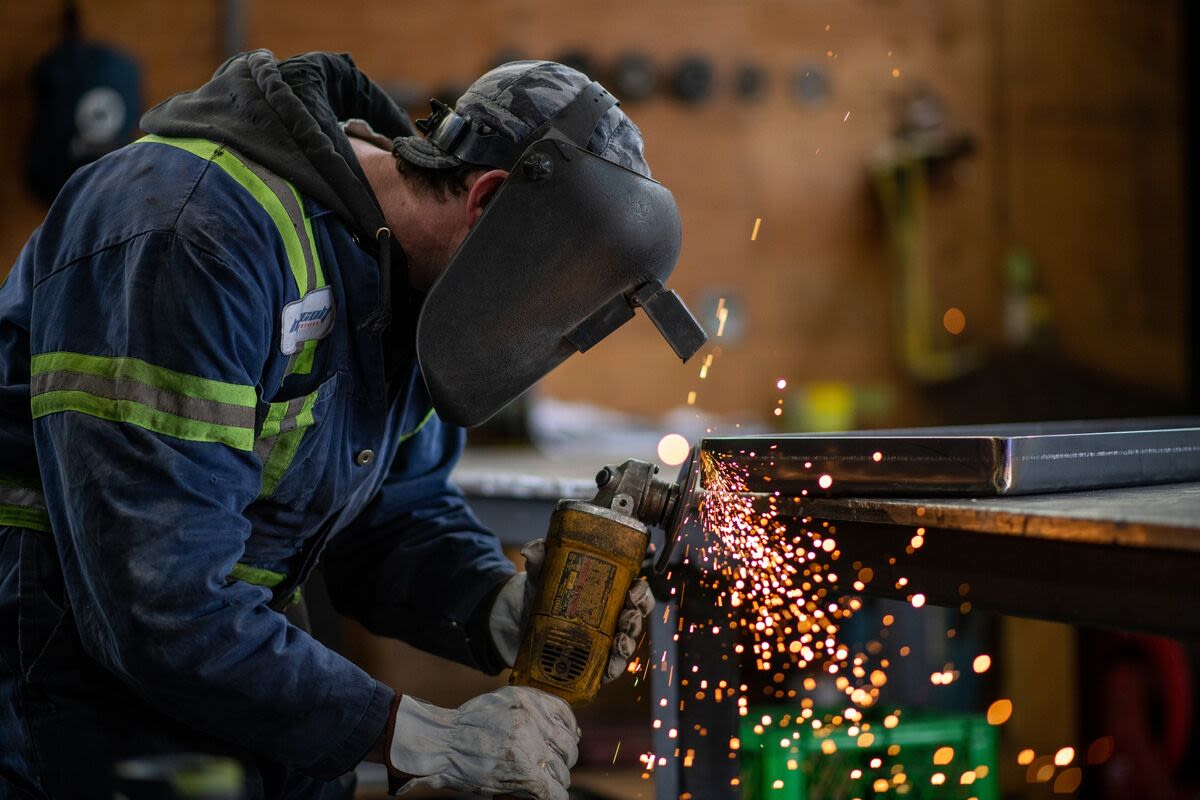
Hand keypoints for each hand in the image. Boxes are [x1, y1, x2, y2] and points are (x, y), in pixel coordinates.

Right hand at [386, 686, 578, 798]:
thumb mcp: (503, 704)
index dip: (569, 732)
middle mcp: (532, 720)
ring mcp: (529, 747)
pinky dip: (553, 796)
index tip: (565, 740)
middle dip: (562, 759)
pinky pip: (553, 791)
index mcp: (528, 700)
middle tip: (549, 766)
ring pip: (562, 770)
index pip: (567, 716)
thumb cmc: (467, 725)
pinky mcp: (524, 773)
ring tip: (542, 782)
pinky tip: (546, 795)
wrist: (441, 742)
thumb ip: (535, 711)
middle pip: (567, 746)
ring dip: (556, 779)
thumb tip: (574, 731)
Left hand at [489, 539, 655, 680]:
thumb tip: (530, 549)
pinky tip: (610, 668)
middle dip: (636, 618)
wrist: (516, 620)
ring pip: (626, 644)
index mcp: (607, 593)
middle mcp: (609, 617)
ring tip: (620, 642)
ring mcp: (601, 641)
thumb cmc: (538, 591)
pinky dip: (613, 669)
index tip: (634, 590)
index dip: (640, 592)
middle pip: (635, 618)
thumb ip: (539, 559)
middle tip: (629, 615)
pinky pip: (608, 668)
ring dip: (628, 644)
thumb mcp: (541, 573)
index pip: (635, 591)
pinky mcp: (589, 662)